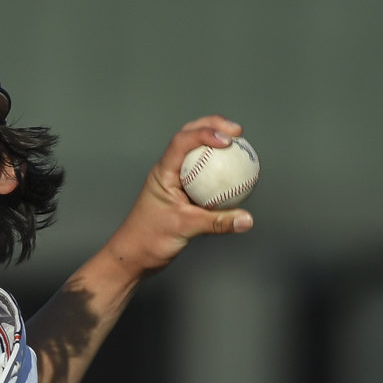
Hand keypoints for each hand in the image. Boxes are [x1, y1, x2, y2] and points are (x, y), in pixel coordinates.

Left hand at [106, 115, 254, 276]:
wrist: (134, 256)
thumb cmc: (148, 239)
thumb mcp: (185, 228)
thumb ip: (217, 222)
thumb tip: (247, 219)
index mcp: (162, 173)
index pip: (182, 142)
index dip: (205, 133)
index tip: (229, 139)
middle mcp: (168, 172)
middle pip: (189, 137)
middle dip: (213, 126)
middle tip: (238, 131)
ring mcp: (175, 182)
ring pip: (196, 153)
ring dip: (215, 143)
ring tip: (239, 144)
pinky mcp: (183, 194)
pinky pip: (203, 175)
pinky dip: (219, 170)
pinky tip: (237, 175)